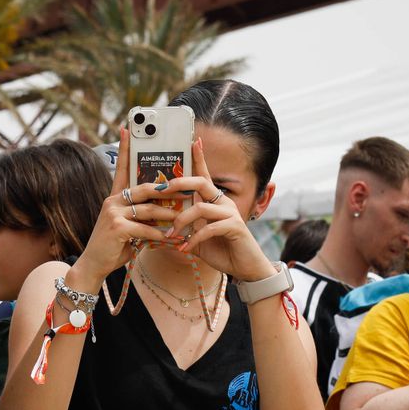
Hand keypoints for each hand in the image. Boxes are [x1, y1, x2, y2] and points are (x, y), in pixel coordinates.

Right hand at [68, 126, 178, 289]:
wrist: (94, 265)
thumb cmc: (114, 245)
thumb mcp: (128, 226)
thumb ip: (142, 215)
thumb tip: (165, 209)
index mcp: (115, 197)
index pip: (121, 168)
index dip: (125, 148)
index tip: (128, 128)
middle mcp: (113, 201)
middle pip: (145, 188)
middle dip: (167, 190)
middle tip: (186, 187)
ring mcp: (113, 213)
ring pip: (149, 209)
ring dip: (168, 216)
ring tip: (183, 221)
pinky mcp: (117, 227)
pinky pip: (145, 228)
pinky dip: (160, 235)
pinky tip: (171, 239)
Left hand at [160, 138, 274, 282]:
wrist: (246, 268)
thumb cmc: (222, 251)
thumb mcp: (197, 240)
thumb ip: (184, 231)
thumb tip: (162, 230)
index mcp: (215, 201)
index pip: (205, 176)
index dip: (199, 158)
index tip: (193, 141)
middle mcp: (223, 203)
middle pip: (201, 182)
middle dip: (179, 183)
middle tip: (162, 190)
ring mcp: (230, 214)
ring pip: (200, 207)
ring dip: (181, 221)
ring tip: (171, 235)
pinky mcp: (235, 228)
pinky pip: (209, 228)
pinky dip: (194, 239)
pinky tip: (185, 249)